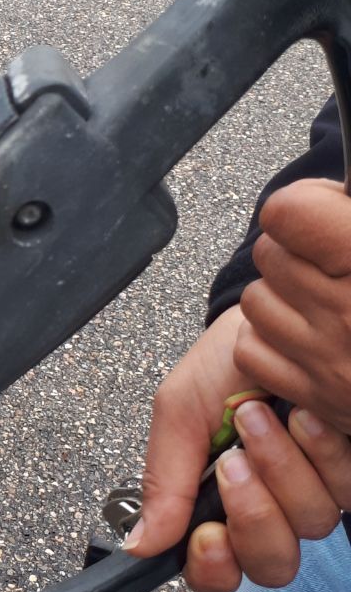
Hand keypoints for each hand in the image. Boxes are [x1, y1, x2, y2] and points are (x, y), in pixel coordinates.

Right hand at [128, 304, 350, 591]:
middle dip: (253, 514)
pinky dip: (320, 453)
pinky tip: (304, 417)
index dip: (215, 567)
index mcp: (218, 504)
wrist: (273, 316)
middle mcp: (269, 508)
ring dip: (282, 468)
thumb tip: (140, 544)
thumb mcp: (180, 411)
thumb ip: (164, 479)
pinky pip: (345, 491)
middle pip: (271, 564)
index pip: (218, 571)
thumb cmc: (224, 361)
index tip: (209, 535)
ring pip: (310, 525)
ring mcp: (313, 492)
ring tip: (263, 414)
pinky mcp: (348, 472)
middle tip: (234, 462)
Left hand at [237, 178, 350, 431]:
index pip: (285, 213)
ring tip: (323, 298)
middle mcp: (349, 311)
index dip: (305, 204)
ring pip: (257, 301)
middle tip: (332, 258)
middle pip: (269, 253)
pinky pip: (252, 351)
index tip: (326, 212)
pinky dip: (271, 341)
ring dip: (282, 295)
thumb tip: (335, 194)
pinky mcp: (321, 397)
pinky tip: (308, 335)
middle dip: (296, 249)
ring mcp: (332, 360)